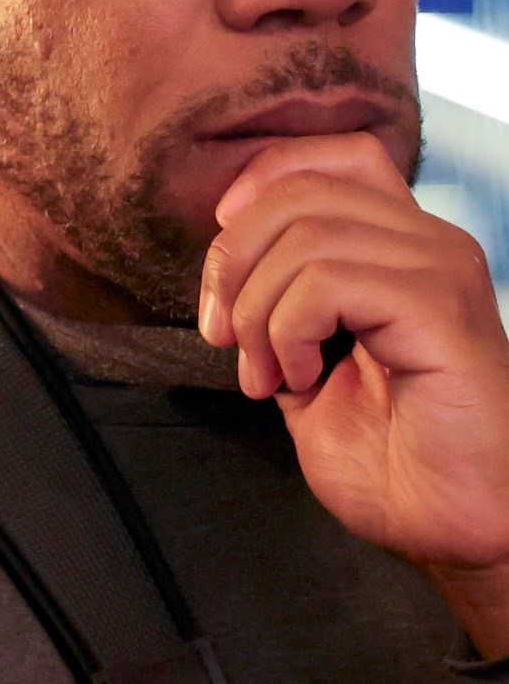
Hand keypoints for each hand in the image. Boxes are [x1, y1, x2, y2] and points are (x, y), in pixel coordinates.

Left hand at [198, 133, 508, 646]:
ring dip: (256, 312)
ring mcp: (439, 269)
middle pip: (296, 189)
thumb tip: (225, 262)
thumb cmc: (393, 457)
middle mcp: (427, 243)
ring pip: (301, 234)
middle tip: (227, 341)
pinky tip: (304, 378)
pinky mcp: (440, 307)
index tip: (226, 270)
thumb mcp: (306, 365)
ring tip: (272, 374)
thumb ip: (275, 305)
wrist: (457, 525)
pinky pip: (326, 280)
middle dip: (231, 264)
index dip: (258, 189)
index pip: (331, 158)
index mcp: (398, 248)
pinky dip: (287, 329)